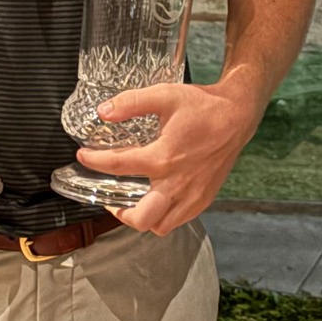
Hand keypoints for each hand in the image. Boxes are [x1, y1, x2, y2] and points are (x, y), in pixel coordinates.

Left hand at [74, 81, 263, 235]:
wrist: (237, 115)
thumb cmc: (202, 106)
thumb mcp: (164, 95)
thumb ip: (131, 103)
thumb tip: (103, 112)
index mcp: (163, 158)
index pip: (117, 167)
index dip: (94, 162)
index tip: (84, 156)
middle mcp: (177, 183)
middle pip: (141, 218)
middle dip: (118, 212)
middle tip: (109, 198)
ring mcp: (192, 194)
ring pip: (161, 225)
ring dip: (142, 219)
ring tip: (132, 204)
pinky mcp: (204, 198)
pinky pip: (179, 220)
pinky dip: (164, 216)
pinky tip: (157, 200)